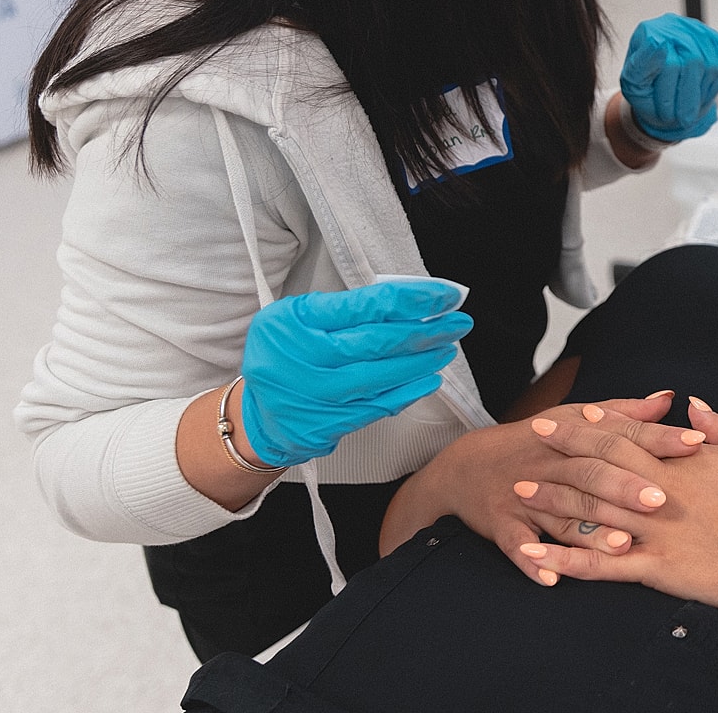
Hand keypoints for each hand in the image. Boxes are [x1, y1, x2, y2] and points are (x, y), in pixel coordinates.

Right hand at [237, 279, 471, 467]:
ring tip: (449, 346)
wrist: (258, 416)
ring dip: (424, 359)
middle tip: (458, 320)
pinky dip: (410, 391)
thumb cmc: (284, 355)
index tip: (443, 295)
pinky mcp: (332, 422)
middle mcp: (307, 358)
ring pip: (384, 374)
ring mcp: (319, 393)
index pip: (366, 306)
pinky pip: (379, 404)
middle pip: (380, 340)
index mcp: (298, 321)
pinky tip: (431, 378)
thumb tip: (407, 300)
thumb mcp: (296, 317)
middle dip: (427, 329)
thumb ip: (344, 308)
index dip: (411, 298)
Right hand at [388, 393, 704, 575]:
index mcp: (575, 436)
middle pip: (592, 473)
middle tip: (661, 501)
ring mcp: (525, 494)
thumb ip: (625, 415)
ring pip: (560, 513)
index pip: (622, 435)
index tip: (696, 443)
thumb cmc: (537, 443)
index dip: (658, 439)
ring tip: (623, 546)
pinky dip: (531, 561)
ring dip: (589, 531)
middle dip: (626, 486)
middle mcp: (552, 463)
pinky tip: (551, 579)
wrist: (465, 466)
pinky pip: (516, 543)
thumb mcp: (576, 420)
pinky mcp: (501, 523)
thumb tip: (670, 399)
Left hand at [519, 399, 717, 613]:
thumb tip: (690, 405)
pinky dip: (564, 558)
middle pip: (602, 463)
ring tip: (519, 492)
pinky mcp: (656, 568)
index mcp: (686, 463)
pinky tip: (534, 554)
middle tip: (534, 437)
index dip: (601, 424)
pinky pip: (600, 564)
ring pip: (592, 511)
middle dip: (565, 449)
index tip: (576, 414)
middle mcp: (663, 492)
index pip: (632, 435)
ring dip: (552, 500)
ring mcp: (656, 531)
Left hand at [620, 14, 717, 141]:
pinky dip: (714, 87)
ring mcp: (699, 31)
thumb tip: (656, 42)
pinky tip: (699, 94)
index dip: (668, 91)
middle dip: (688, 97)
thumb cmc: (645, 88)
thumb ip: (641, 63)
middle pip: (693, 61)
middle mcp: (675, 25)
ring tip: (689, 108)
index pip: (665, 57)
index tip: (666, 113)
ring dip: (701, 95)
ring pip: (712, 65)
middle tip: (683, 119)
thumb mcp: (634, 83)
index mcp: (649, 31)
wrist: (663, 94)